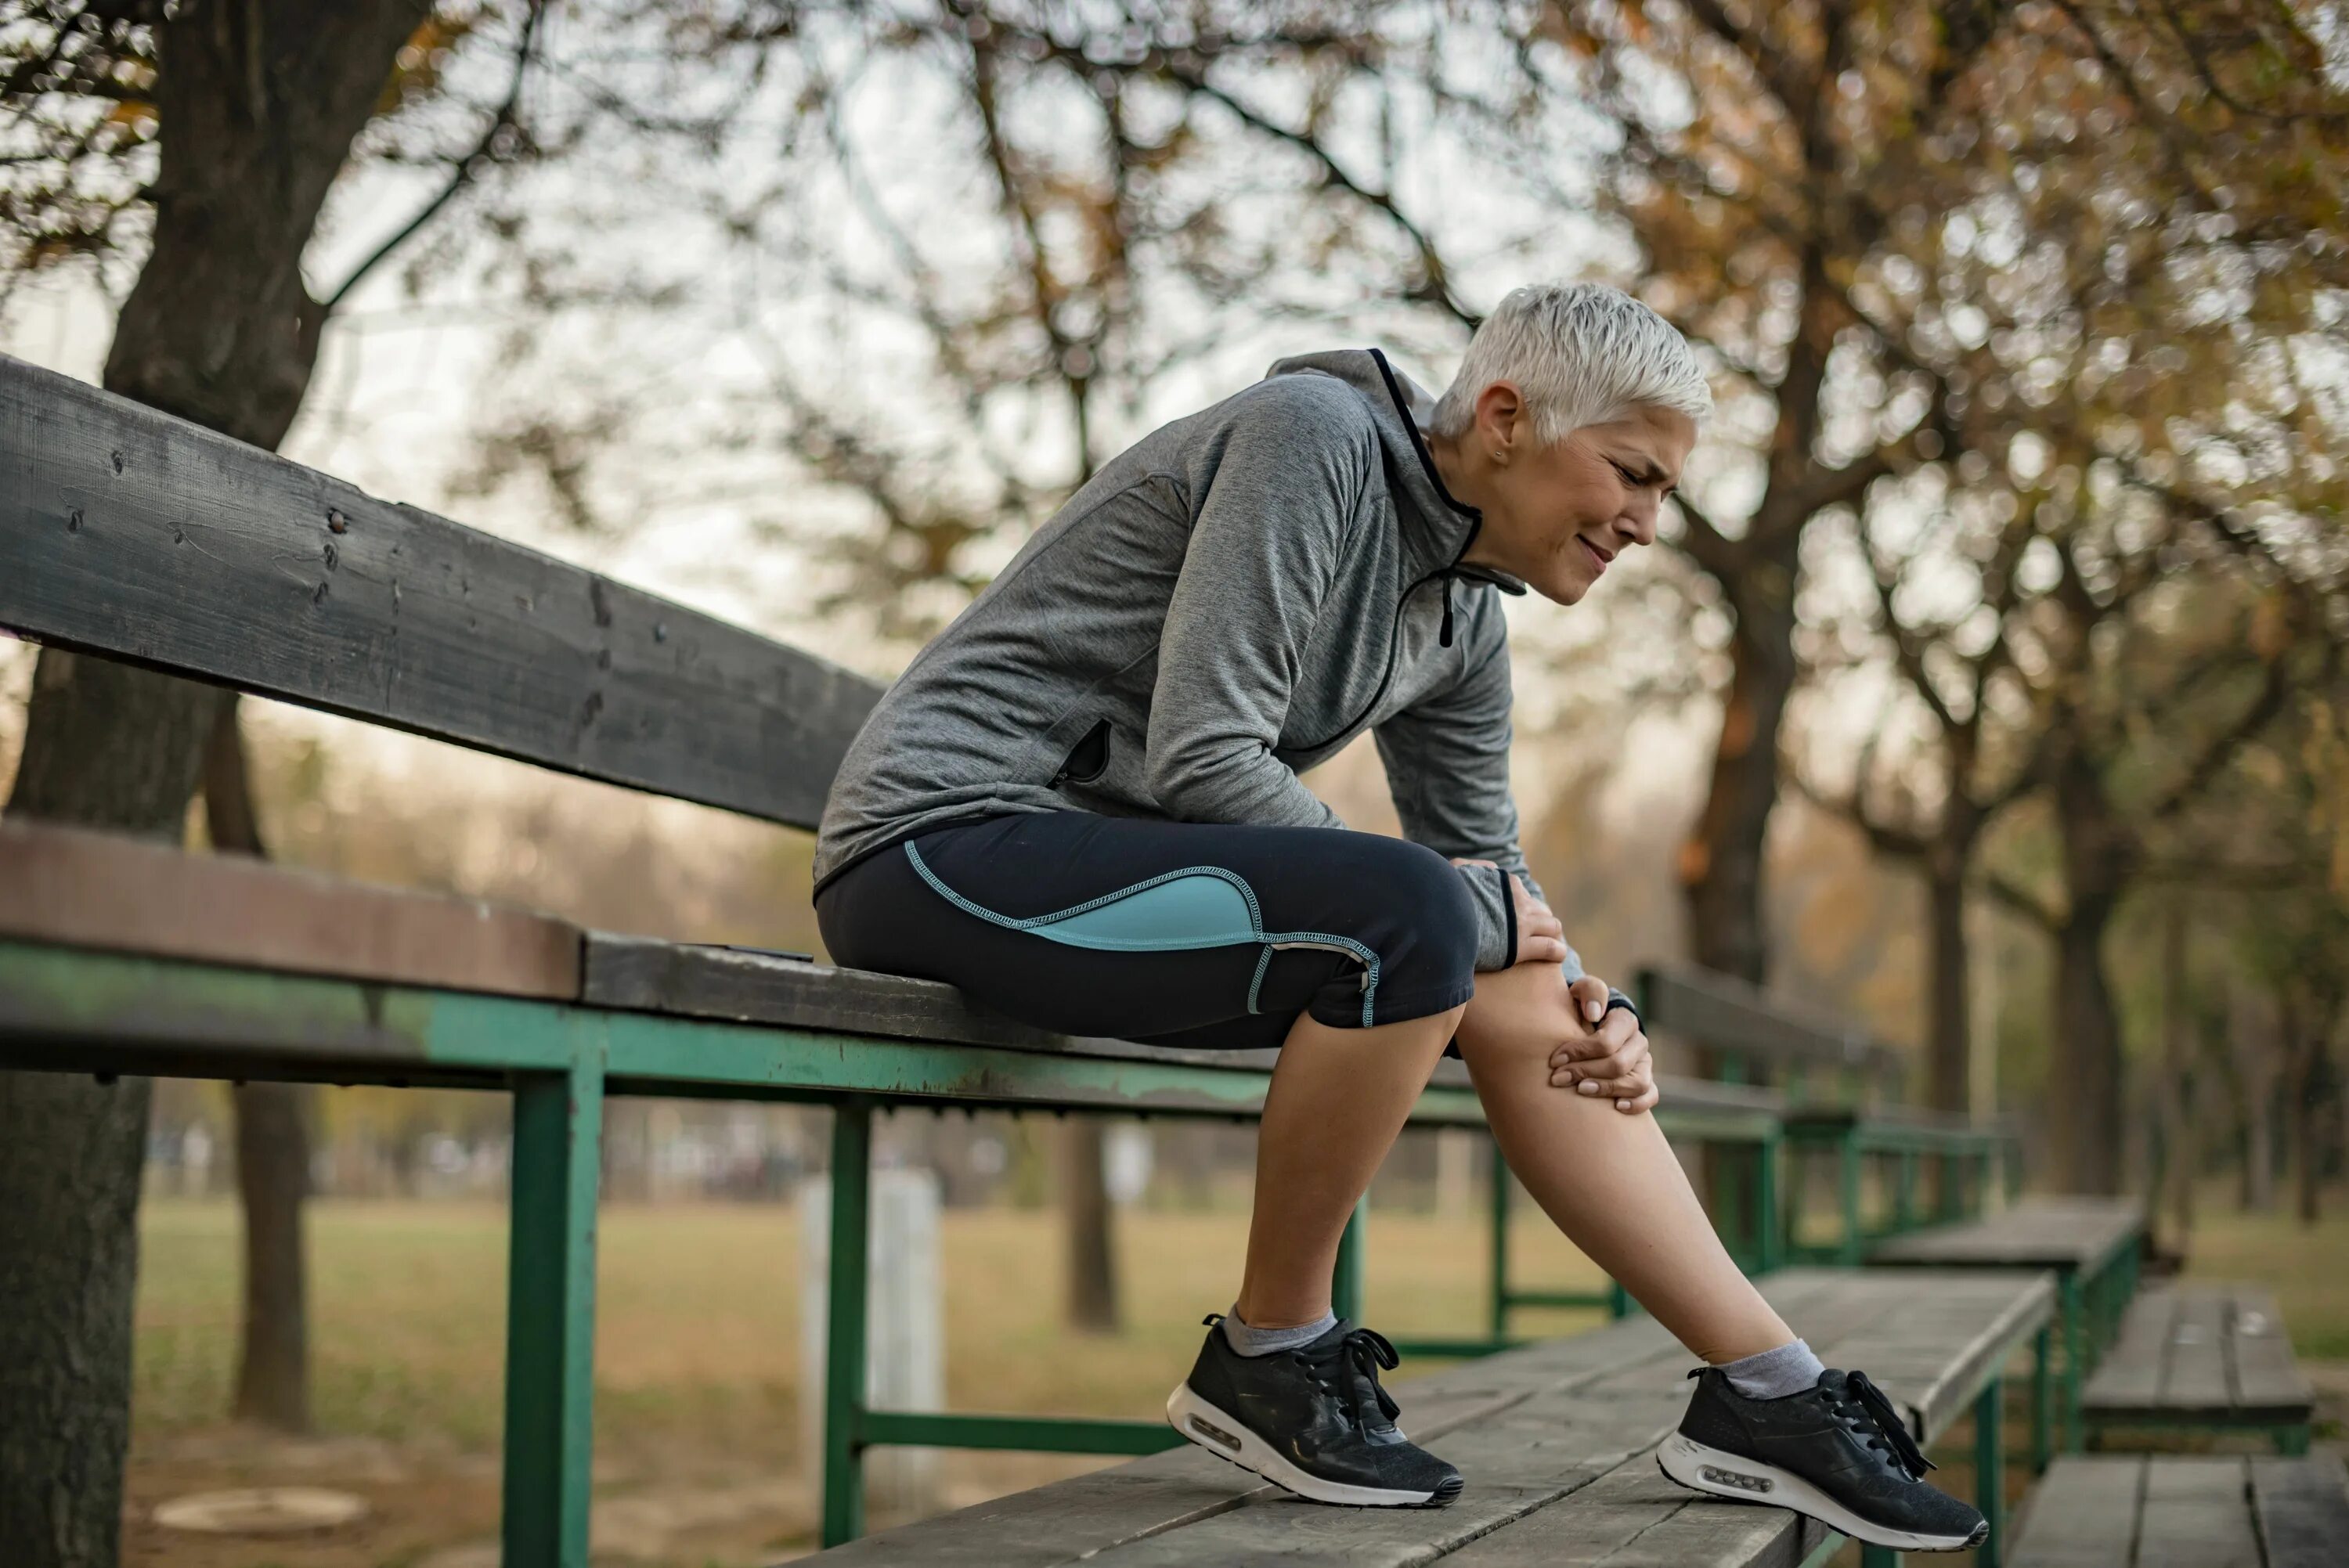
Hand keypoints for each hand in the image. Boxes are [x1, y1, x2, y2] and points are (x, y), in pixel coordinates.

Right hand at [1448, 859, 1568, 965]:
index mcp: (1505, 884)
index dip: (1522, 907)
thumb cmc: (1444, 895)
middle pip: (1543, 910)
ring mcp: (1522, 924)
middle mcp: (1519, 901)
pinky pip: (1550, 947)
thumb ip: (1474, 867)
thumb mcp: (1457, 870)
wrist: (1442, 918)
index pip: (1524, 894)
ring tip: (1549, 943)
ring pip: (1553, 926)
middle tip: (1534, 933)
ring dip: (1551, 934)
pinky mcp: (1521, 946)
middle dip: (1541, 921)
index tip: (1516, 917)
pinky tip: (1558, 956)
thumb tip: (1491, 868)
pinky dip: (1556, 952)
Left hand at [1552, 975, 1657, 1113]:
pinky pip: (1651, 1096)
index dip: (1580, 1052)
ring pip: (1637, 1083)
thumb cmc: (1580, 1010)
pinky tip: (1616, 1107)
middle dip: (1586, 1072)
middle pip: (1618, 1064)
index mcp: (1625, 1020)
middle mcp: (1638, 1043)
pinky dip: (1637, 1103)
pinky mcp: (1646, 1082)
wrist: (1586, 1026)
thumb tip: (1594, 1013)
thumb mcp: (1580, 992)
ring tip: (1581, 1091)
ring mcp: (1644, 1064)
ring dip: (1607, 1089)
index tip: (1554, 1060)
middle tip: (1559, 1079)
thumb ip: (1589, 991)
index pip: (1607, 1041)